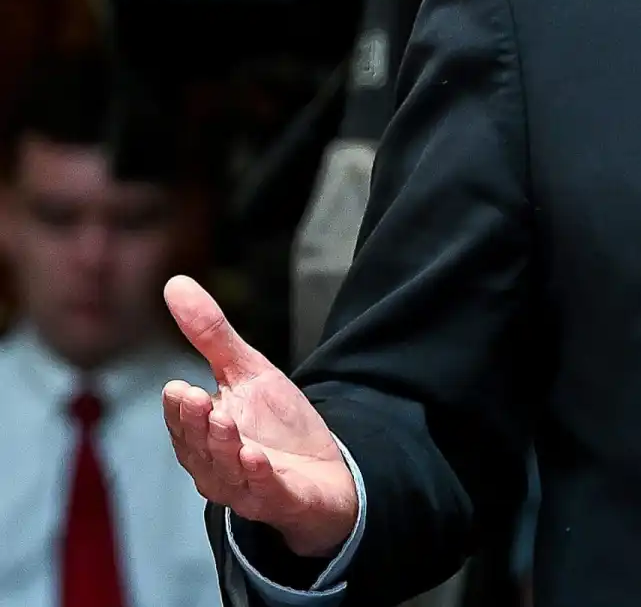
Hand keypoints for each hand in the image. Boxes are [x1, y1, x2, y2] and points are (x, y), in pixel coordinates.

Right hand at [161, 276, 359, 558]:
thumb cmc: (276, 425)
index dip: (179, 408)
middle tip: (195, 397)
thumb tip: (174, 282)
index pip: (182, 421)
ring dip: (223, 446)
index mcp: (202, 436)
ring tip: (224, 419)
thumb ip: (211, 335)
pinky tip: (257, 459)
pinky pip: (263, 492)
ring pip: (224, 471)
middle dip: (195, 423)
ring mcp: (244, 487)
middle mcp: (214, 466)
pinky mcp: (278, 500)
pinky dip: (258, 477)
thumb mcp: (248, 372)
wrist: (324, 472)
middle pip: (198, 446)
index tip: (179, 387)